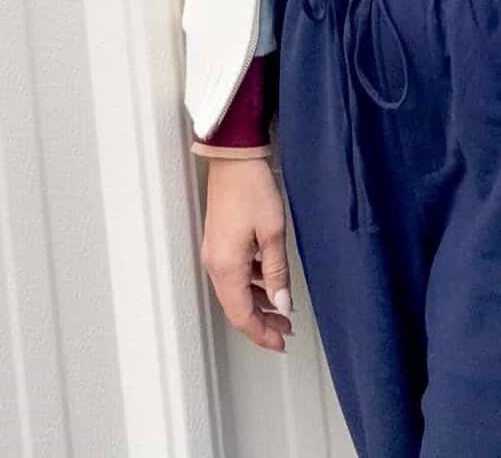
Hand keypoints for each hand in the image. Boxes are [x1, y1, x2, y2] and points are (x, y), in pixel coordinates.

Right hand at [201, 156, 293, 352]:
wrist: (233, 158)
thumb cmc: (252, 188)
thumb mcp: (273, 232)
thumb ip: (276, 272)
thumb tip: (281, 303)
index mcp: (226, 267)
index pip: (242, 315)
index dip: (261, 333)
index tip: (281, 343)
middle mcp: (215, 264)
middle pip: (236, 307)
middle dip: (261, 321)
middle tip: (286, 330)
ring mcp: (214, 253)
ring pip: (235, 291)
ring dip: (258, 302)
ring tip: (282, 308)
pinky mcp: (219, 242)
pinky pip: (233, 274)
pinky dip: (251, 284)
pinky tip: (268, 280)